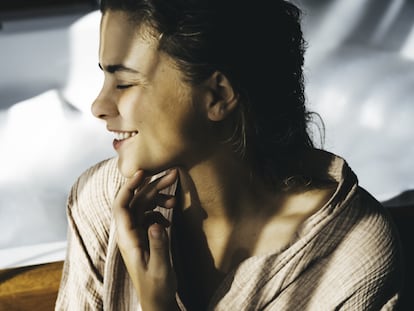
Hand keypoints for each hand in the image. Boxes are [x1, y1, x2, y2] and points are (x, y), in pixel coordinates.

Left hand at [113, 169, 179, 310]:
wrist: (157, 299)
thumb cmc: (156, 287)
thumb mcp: (159, 268)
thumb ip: (158, 246)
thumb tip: (157, 224)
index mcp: (127, 238)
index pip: (122, 206)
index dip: (129, 187)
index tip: (142, 172)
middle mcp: (129, 232)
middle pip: (137, 201)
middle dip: (153, 186)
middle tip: (173, 174)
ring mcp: (136, 233)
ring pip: (144, 206)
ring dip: (159, 197)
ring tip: (175, 197)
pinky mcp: (144, 236)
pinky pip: (149, 215)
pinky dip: (160, 210)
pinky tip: (169, 218)